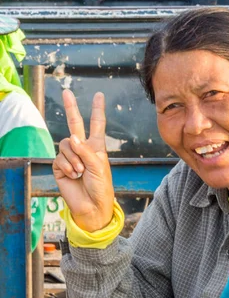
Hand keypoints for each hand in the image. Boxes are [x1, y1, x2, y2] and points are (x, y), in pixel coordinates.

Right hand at [53, 90, 113, 231]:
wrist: (91, 206)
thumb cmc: (101, 186)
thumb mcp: (98, 165)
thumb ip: (85, 150)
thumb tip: (71, 137)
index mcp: (96, 146)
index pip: (96, 124)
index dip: (97, 109)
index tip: (98, 95)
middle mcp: (82, 148)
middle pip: (74, 124)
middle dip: (71, 108)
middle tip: (66, 92)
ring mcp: (70, 157)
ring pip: (65, 145)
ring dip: (74, 158)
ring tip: (81, 172)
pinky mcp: (59, 167)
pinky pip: (59, 158)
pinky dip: (67, 166)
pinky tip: (73, 175)